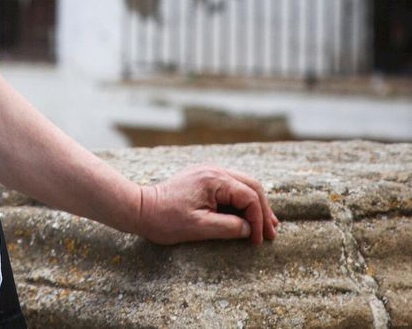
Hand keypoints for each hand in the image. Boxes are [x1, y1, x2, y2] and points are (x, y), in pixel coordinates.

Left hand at [136, 163, 279, 244]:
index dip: (258, 219)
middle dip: (263, 210)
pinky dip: (242, 202)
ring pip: (242, 185)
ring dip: (255, 205)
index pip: (249, 196)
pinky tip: (246, 216)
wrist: (139, 209)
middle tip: (272, 232)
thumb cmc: (166, 219)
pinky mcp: (202, 179)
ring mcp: (207, 173)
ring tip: (266, 225)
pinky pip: (230, 187)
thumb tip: (249, 229)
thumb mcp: (199, 227)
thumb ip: (228, 227)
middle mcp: (213, 170)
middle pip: (251, 186)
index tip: (258, 240)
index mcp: (214, 179)